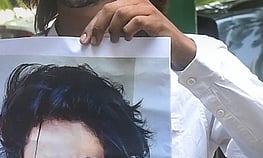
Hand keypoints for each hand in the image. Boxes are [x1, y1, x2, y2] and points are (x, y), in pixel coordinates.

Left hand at [80, 0, 197, 68]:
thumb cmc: (154, 40)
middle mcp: (138, 3)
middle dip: (99, 25)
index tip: (85, 38)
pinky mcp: (155, 20)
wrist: (177, 48)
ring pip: (121, 12)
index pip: (106, 9)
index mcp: (130, 4)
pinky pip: (136, 21)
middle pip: (110, 8)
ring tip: (115, 41)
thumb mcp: (131, 33)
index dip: (93, 23)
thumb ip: (116, 30)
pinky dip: (129, 31)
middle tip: (95, 41)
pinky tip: (129, 39)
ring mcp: (147, 10)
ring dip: (114, 29)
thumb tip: (95, 37)